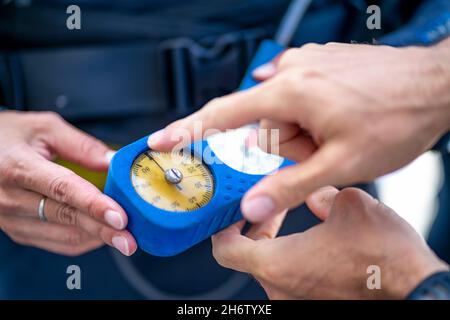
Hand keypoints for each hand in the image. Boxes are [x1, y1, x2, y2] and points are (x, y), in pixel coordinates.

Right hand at [0, 111, 136, 255]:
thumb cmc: (7, 136)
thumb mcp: (43, 127)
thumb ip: (81, 145)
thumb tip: (113, 162)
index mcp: (18, 167)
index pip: (63, 189)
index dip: (94, 205)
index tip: (120, 217)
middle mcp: (11, 198)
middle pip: (67, 217)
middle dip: (104, 230)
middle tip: (131, 239)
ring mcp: (10, 219)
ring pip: (63, 235)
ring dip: (96, 238)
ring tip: (124, 237)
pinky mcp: (16, 230)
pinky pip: (55, 243)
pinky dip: (82, 241)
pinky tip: (100, 235)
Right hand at [148, 38, 449, 222]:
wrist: (436, 84)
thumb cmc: (396, 116)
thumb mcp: (341, 163)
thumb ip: (290, 185)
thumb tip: (252, 203)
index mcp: (288, 93)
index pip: (221, 114)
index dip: (187, 130)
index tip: (161, 140)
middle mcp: (291, 72)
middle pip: (260, 122)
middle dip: (281, 146)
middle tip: (317, 153)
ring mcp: (305, 65)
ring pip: (282, 113)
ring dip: (300, 134)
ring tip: (335, 136)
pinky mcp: (318, 65)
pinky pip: (296, 98)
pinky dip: (307, 117)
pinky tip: (333, 121)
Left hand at [212, 187, 448, 298]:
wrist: (414, 289)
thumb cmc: (382, 256)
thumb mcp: (349, 205)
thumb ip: (320, 195)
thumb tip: (315, 196)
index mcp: (277, 264)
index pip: (226, 249)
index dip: (224, 228)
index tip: (233, 214)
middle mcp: (280, 288)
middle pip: (247, 257)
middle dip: (257, 228)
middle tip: (272, 209)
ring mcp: (295, 300)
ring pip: (270, 267)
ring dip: (277, 242)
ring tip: (297, 220)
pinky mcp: (312, 303)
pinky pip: (290, 279)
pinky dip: (293, 258)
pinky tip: (317, 242)